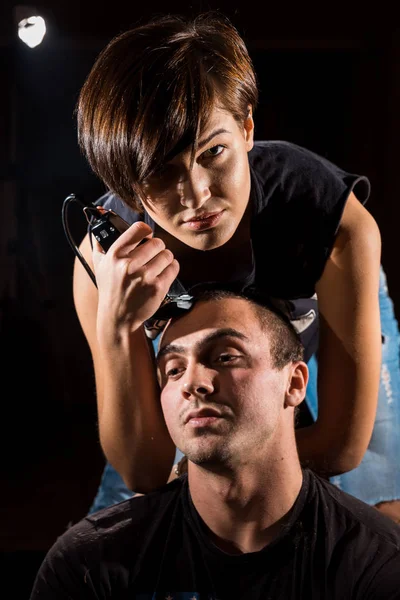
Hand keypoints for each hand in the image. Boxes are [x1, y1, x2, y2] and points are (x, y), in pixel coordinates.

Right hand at [92, 221, 179, 341]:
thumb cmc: (110, 290)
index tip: (147, 236)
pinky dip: (172, 269)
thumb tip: (99, 226)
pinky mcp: (157, 288)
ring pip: (167, 255)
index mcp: (115, 255)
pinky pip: (173, 268)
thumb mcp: (99, 266)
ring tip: (159, 265)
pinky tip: (165, 273)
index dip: (146, 231)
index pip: (139, 229)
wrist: (118, 318)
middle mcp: (129, 264)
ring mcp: (144, 277)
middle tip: (154, 255)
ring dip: (166, 259)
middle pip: (157, 242)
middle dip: (158, 248)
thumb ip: (99, 245)